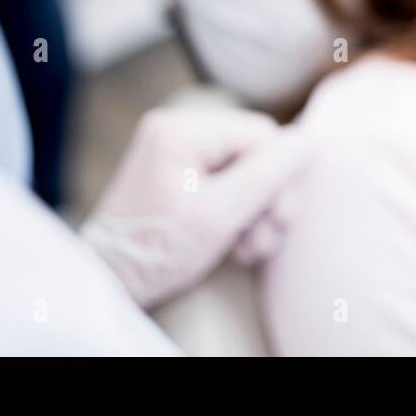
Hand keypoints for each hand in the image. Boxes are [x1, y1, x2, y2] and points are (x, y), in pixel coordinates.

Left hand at [80, 106, 307, 309]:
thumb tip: (307, 142)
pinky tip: (237, 242)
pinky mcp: (178, 174)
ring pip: (246, 170)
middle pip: (255, 152)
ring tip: (250, 248)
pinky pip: (227, 182)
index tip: (277, 221)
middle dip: (267, 199)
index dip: (279, 177)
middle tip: (266, 240)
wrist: (109, 284)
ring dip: (256, 212)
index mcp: (181, 130)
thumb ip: (268, 174)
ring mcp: (175, 151)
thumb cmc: (156, 251)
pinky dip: (238, 213)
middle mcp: (177, 130)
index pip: (260, 135)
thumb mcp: (220, 214)